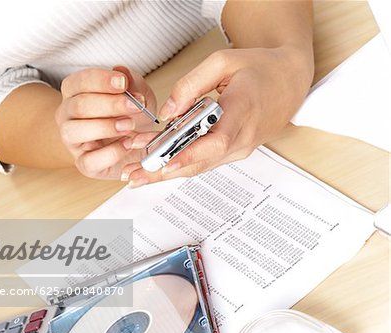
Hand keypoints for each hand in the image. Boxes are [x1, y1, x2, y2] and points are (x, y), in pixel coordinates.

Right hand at [55, 66, 156, 178]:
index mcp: (75, 92)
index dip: (101, 81)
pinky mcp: (84, 164)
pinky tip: (127, 144)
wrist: (133, 144)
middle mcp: (67, 115)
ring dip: (105, 127)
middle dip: (110, 105)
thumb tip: (122, 72)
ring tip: (129, 125)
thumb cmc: (129, 116)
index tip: (123, 83)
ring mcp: (72, 141)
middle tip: (135, 106)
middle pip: (79, 106)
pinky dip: (111, 152)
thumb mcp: (138, 95)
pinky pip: (89, 160)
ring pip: (75, 131)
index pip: (80, 82)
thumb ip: (133, 84)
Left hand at [122, 47, 312, 186]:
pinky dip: (182, 164)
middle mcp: (243, 136)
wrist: (290, 82)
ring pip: (201, 166)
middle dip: (165, 171)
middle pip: (202, 161)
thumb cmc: (260, 69)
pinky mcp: (236, 151)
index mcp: (244, 109)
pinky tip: (160, 166)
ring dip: (169, 171)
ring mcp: (241, 148)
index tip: (165, 162)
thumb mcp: (224, 62)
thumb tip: (167, 113)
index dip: (190, 154)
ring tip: (139, 176)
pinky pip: (206, 161)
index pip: (217, 141)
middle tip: (135, 177)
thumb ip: (191, 85)